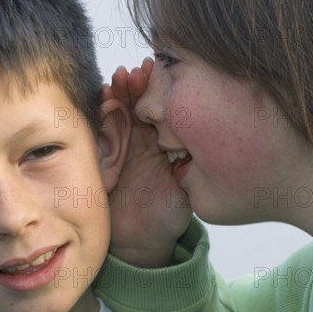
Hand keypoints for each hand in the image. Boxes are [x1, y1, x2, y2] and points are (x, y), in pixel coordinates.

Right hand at [102, 58, 191, 267]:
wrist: (140, 239)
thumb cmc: (168, 213)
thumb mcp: (187, 187)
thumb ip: (192, 168)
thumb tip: (212, 145)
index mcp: (163, 140)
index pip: (161, 108)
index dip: (159, 90)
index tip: (160, 73)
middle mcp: (141, 138)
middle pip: (137, 103)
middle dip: (137, 85)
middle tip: (139, 72)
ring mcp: (120, 146)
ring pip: (118, 112)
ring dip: (119, 93)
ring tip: (121, 78)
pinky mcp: (102, 158)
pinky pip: (99, 132)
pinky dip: (100, 114)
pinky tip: (103, 99)